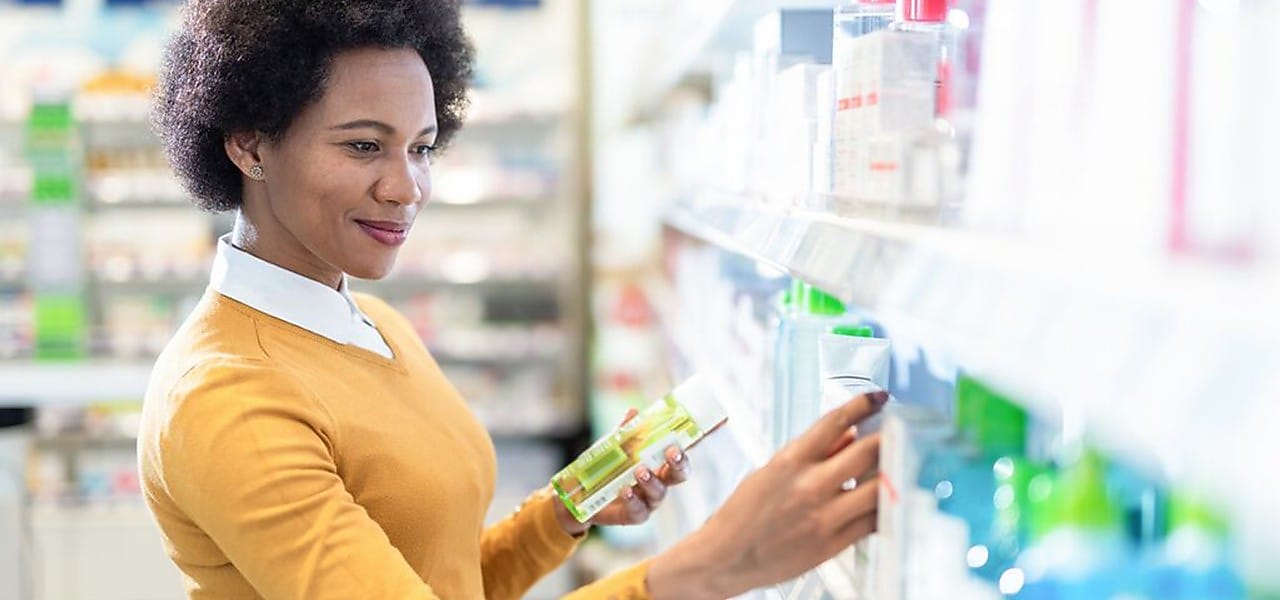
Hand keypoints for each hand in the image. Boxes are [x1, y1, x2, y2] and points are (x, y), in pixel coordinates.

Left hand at [552, 408, 692, 536]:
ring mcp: (649, 499)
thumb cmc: (606, 466)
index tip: (720, 423)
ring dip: (652, 481)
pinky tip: (625, 490)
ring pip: (660, 493)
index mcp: (660, 459)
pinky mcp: (634, 515)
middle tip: (672, 452)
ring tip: (640, 470)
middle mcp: (660, 480)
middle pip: (680, 473)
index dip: (703, 437)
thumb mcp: (613, 445)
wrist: (582, 494)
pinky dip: (633, 500)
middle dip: (680, 463)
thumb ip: (624, 432)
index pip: (684, 447)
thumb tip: (633, 413)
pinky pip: (639, 511)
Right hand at [647, 390, 887, 599]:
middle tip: (901, 430)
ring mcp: (824, 516)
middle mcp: (810, 485)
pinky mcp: (832, 543)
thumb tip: (847, 436)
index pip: (834, 422)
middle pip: (866, 452)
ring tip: (903, 464)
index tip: (878, 397)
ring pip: (878, 488)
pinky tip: (890, 500)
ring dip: (894, 473)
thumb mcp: (771, 471)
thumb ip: (811, 454)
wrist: (727, 556)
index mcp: (790, 461)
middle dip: (888, 437)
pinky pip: (872, 522)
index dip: (861, 405)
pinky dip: (885, 508)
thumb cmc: (744, 513)